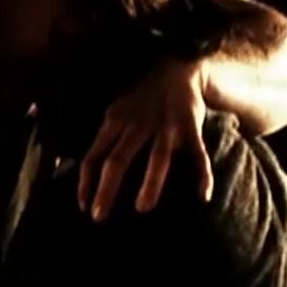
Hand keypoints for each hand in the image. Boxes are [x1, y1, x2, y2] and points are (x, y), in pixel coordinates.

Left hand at [78, 57, 213, 221]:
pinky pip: (198, 154)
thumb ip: (105, 139)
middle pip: (118, 159)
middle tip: (99, 217)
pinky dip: (203, 175)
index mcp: (115, 121)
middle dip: (107, 189)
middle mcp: (138, 124)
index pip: (94, 155)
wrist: (176, 69)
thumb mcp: (117, 112)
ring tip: (142, 208)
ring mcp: (166, 126)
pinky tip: (203, 196)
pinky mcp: (190, 127)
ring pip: (157, 157)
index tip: (84, 207)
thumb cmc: (141, 100)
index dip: (86, 183)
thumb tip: (87, 173)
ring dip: (150, 183)